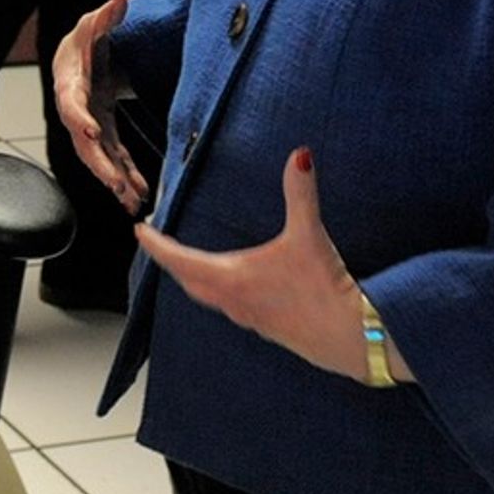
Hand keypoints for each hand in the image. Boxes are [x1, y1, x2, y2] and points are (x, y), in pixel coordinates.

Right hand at [52, 0, 148, 213]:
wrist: (78, 57)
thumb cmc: (85, 40)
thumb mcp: (94, 24)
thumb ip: (107, 15)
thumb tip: (120, 0)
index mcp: (70, 83)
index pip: (71, 103)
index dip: (79, 118)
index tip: (92, 132)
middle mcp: (76, 110)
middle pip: (83, 142)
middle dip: (99, 164)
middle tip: (115, 184)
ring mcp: (89, 125)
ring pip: (98, 158)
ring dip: (114, 180)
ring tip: (132, 201)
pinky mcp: (103, 134)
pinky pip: (113, 159)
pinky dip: (125, 176)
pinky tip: (139, 194)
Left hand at [135, 149, 395, 382]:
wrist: (353, 337)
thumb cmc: (325, 289)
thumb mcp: (310, 236)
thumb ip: (301, 194)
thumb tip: (300, 155)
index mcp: (231, 278)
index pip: (179, 260)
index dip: (156, 244)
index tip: (140, 230)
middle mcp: (233, 301)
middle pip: (188, 280)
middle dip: (170, 262)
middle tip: (157, 244)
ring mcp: (248, 317)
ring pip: (207, 297)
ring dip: (192, 279)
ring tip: (186, 263)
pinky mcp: (266, 327)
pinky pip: (230, 307)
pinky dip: (218, 292)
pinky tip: (233, 286)